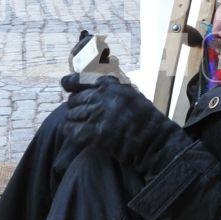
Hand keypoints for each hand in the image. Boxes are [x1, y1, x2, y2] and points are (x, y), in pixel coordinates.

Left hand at [57, 74, 188, 174]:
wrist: (154, 140)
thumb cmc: (146, 118)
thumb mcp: (130, 94)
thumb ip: (112, 89)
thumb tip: (94, 87)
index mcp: (110, 85)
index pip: (80, 79)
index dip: (70, 83)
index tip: (66, 86)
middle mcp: (101, 96)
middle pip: (74, 99)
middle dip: (75, 107)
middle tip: (81, 114)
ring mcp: (96, 114)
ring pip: (71, 114)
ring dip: (73, 120)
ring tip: (80, 125)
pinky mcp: (93, 133)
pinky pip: (71, 129)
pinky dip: (71, 131)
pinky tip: (75, 133)